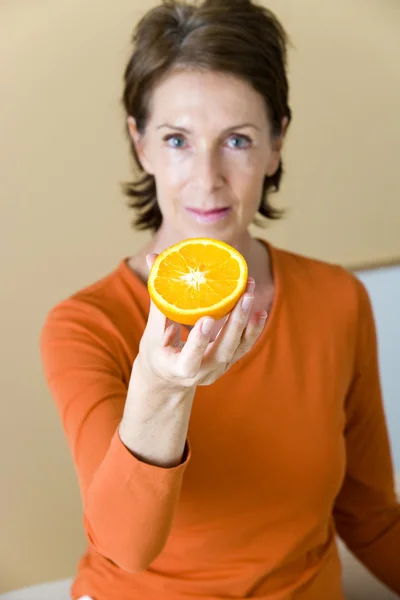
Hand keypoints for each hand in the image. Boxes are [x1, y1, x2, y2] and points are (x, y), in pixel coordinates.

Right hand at [136, 253, 267, 387]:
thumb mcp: (152, 331)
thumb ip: (158, 297)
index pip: (191, 358)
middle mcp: (203, 372)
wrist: (169, 379)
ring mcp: (219, 368)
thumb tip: (152, 258)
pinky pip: (244, 346)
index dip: (199, 341)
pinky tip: (260, 311)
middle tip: (245, 296)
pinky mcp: (229, 361)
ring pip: (238, 347)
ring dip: (248, 322)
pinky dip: (254, 329)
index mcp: (179, 368)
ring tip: (251, 295)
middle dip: (236, 323)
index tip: (208, 319)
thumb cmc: (157, 351)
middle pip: (223, 350)